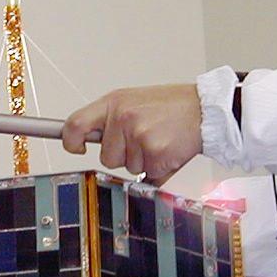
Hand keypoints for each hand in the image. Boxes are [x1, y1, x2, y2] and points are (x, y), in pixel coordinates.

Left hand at [61, 84, 202, 185]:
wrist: (206, 109)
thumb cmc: (171, 107)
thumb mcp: (134, 102)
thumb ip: (110, 118)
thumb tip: (83, 138)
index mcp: (114, 102)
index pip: (75, 124)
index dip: (70, 141)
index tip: (75, 147)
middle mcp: (122, 117)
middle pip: (105, 156)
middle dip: (122, 155)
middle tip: (143, 138)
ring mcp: (138, 135)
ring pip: (126, 167)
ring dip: (142, 161)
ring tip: (158, 140)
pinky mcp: (154, 152)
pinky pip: (146, 174)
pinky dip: (158, 168)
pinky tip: (168, 150)